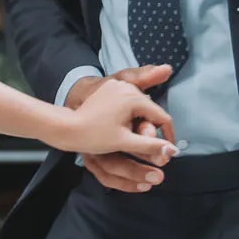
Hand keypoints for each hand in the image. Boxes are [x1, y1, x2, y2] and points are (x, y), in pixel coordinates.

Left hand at [71, 67, 177, 190]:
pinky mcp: (109, 90)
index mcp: (134, 97)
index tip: (167, 151)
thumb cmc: (92, 135)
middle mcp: (127, 87)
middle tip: (153, 148)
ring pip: (140, 107)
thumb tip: (173, 151)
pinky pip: (127, 103)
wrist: (66, 127)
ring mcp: (117, 87)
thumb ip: (151, 145)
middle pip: (151, 111)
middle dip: (153, 130)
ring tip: (139, 141)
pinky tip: (125, 129)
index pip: (162, 117)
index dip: (167, 136)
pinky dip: (130, 116)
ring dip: (142, 123)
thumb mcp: (125, 141)